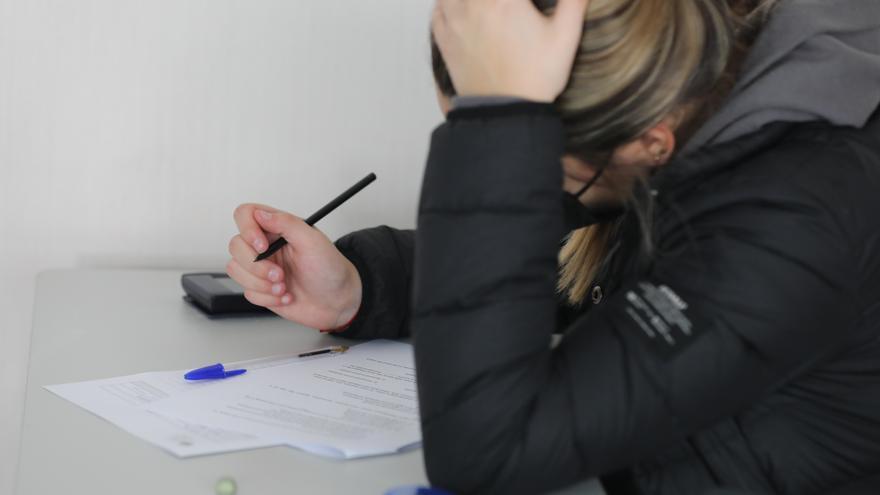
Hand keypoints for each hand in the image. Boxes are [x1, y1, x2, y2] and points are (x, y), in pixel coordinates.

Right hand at [227, 204, 361, 329]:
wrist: (338, 301)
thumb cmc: (331, 269)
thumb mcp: (313, 241)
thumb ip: (287, 223)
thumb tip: (261, 214)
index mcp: (278, 228)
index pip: (246, 215)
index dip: (247, 229)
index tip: (262, 246)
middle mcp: (266, 246)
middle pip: (235, 245)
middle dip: (257, 266)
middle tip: (280, 274)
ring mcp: (262, 267)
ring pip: (236, 269)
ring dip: (261, 283)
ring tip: (284, 286)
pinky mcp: (261, 288)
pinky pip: (247, 292)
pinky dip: (267, 297)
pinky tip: (286, 296)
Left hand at [432, 0, 589, 102]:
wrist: (505, 113)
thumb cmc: (536, 76)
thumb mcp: (565, 37)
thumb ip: (573, 3)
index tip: (526, 4)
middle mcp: (475, 3)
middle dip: (501, 1)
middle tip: (511, 8)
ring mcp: (455, 19)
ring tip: (490, 8)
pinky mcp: (444, 37)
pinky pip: (439, 6)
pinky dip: (448, 2)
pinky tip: (463, 6)